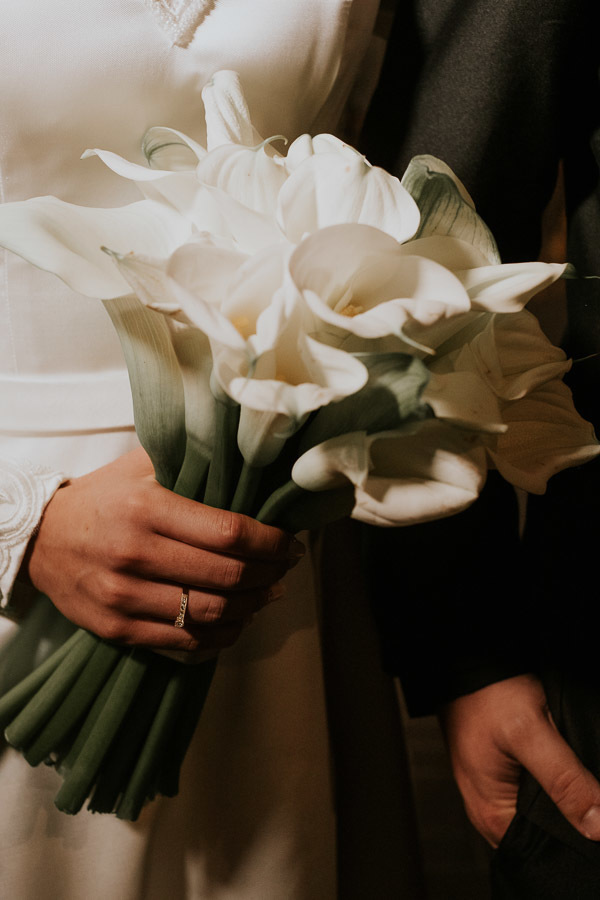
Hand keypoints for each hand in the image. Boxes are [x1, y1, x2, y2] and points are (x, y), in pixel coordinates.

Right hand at [24, 447, 303, 652]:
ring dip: (252, 606)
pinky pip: (185, 640)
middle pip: (226, 576)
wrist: (43, 540)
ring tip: (268, 592)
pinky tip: (237, 618)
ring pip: (211, 614)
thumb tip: (254, 462)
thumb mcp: (141, 465)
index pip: (228, 532)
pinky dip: (221, 634)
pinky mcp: (117, 628)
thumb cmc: (104, 498)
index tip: (290, 543)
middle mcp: (135, 554)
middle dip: (269, 573)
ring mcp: (124, 596)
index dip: (270, 542)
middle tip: (286, 567)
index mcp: (147, 509)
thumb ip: (192, 461)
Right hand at [441, 674, 599, 846]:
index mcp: (492, 815)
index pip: (545, 851)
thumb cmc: (486, 694)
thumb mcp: (530, 733)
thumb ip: (563, 780)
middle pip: (546, 833)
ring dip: (565, 798)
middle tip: (586, 789)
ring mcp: (496, 791)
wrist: (469, 664)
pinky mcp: (503, 774)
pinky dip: (554, 782)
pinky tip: (562, 767)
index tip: (597, 816)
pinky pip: (535, 792)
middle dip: (573, 816)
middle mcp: (490, 810)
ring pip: (544, 812)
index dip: (578, 839)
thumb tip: (599, 827)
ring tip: (574, 776)